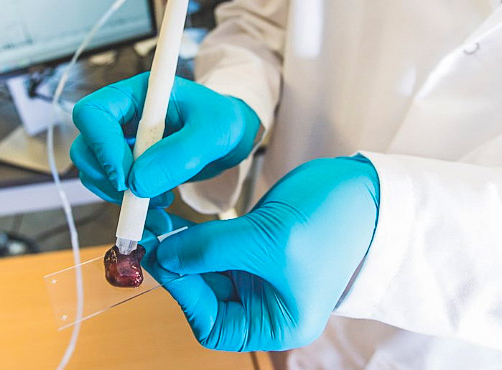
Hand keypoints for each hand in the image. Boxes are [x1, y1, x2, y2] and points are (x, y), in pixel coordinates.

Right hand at [70, 72, 260, 206]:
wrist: (232, 138)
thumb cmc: (225, 122)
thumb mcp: (213, 133)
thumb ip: (179, 154)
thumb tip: (138, 183)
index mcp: (137, 94)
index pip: (93, 113)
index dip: (102, 147)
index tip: (126, 178)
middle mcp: (122, 116)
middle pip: (85, 147)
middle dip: (106, 177)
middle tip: (139, 195)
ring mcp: (123, 143)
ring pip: (94, 173)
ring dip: (120, 196)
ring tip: (162, 202)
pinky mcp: (129, 167)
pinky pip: (113, 190)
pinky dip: (130, 206)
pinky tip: (159, 210)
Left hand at [142, 156, 378, 350]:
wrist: (366, 190)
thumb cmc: (333, 225)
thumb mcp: (268, 240)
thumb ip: (212, 249)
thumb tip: (163, 255)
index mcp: (276, 324)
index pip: (213, 324)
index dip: (183, 295)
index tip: (160, 260)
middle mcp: (264, 306)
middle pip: (204, 296)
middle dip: (176, 268)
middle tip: (148, 237)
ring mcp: (258, 275)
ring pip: (204, 269)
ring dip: (179, 248)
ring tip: (156, 224)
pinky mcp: (254, 248)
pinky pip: (214, 247)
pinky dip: (193, 235)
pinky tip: (174, 220)